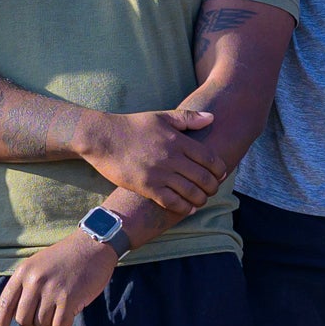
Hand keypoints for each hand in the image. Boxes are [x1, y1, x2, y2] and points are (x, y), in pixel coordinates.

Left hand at [0, 232, 116, 325]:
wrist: (93, 245)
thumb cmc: (66, 258)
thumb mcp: (38, 265)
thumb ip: (26, 286)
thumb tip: (18, 316)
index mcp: (23, 272)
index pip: (5, 304)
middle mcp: (34, 281)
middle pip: (23, 319)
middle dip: (33, 323)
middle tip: (46, 313)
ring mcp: (51, 290)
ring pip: (42, 324)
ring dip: (51, 321)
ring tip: (62, 305)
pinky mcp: (69, 299)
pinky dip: (64, 325)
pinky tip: (71, 311)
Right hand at [79, 105, 226, 213]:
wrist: (102, 138)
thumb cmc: (132, 126)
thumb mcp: (161, 116)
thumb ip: (187, 118)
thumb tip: (212, 117)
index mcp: (177, 140)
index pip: (209, 158)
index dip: (220, 169)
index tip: (221, 174)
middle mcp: (171, 157)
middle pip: (203, 178)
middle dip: (213, 187)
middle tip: (212, 190)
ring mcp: (159, 173)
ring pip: (190, 192)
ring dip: (200, 199)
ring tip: (201, 200)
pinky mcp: (146, 187)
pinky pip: (172, 202)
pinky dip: (184, 208)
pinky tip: (188, 208)